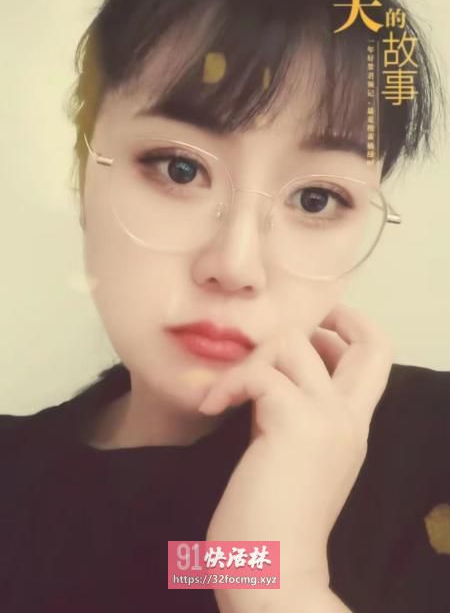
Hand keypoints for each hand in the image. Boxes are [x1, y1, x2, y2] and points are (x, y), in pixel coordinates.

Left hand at [198, 304, 393, 587]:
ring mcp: (327, 418)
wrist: (270, 572)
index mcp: (352, 426)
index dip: (351, 329)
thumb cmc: (271, 521)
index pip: (377, 358)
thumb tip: (269, 377)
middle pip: (369, 343)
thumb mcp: (294, 456)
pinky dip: (228, 382)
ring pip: (295, 343)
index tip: (313, 328)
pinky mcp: (294, 422)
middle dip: (327, 319)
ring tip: (226, 393)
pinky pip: (258, 373)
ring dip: (253, 358)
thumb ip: (292, 415)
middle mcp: (349, 418)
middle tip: (279, 338)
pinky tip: (211, 406)